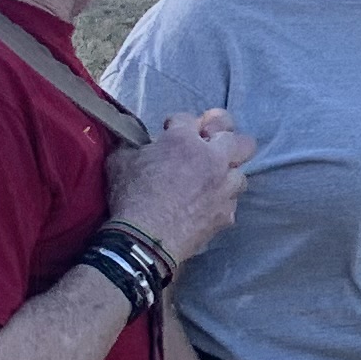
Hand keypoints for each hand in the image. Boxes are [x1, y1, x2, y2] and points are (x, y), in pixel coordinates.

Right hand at [110, 106, 255, 261]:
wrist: (144, 240)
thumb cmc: (130, 197)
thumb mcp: (120, 162)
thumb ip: (131, 145)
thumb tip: (132, 142)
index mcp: (184, 140)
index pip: (188, 119)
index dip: (177, 123)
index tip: (169, 130)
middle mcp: (213, 160)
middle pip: (240, 140)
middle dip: (226, 139)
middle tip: (209, 145)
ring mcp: (224, 188)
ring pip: (240, 174)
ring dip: (226, 175)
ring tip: (209, 181)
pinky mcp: (225, 214)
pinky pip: (230, 203)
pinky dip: (220, 202)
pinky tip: (205, 207)